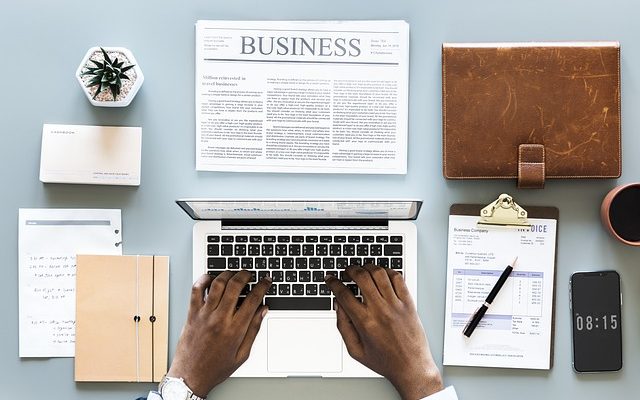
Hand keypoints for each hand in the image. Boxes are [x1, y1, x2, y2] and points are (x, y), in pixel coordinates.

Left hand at [167, 271, 271, 396]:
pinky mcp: (192, 314)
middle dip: (245, 275)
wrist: (190, 376)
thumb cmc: (215, 368)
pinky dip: (203, 279)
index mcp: (235, 330)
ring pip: (217, 284)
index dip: (262, 286)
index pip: (253, 299)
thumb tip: (263, 311)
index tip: (266, 281)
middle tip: (249, 274)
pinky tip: (210, 278)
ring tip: (233, 274)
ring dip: (227, 274)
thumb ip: (254, 330)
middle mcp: (219, 319)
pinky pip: (196, 290)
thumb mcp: (242, 354)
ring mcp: (204, 315)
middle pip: (235, 286)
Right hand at [325, 265, 442, 399]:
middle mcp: (380, 310)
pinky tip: (382, 275)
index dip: (333, 283)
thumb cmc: (385, 361)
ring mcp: (396, 305)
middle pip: (361, 277)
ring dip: (368, 267)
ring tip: (363, 269)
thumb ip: (343, 326)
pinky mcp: (408, 303)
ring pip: (379, 273)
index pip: (343, 294)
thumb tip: (338, 305)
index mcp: (365, 322)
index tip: (330, 279)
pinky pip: (398, 278)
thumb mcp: (355, 350)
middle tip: (347, 271)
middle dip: (350, 270)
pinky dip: (388, 271)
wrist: (412, 368)